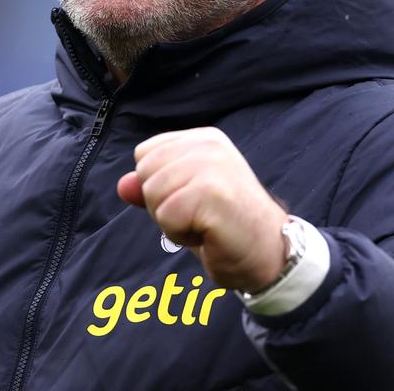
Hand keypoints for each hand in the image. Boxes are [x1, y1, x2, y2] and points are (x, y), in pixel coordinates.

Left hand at [116, 127, 288, 291]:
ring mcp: (212, 166)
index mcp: (202, 139)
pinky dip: (182, 235)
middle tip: (200, 215)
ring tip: (206, 224)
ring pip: (153, 195)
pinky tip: (210, 234)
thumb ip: (153, 188)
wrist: (269, 253)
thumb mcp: (183, 201)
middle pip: (145, 174)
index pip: (145, 154)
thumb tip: (123, 185)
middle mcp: (208, 145)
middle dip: (163, 205)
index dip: (159, 186)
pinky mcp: (212, 192)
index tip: (193, 200)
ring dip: (173, 222)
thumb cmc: (226, 227)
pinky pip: (166, 217)